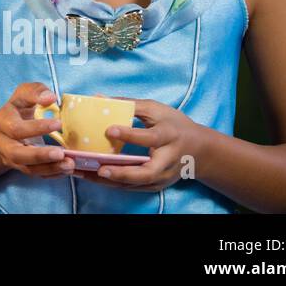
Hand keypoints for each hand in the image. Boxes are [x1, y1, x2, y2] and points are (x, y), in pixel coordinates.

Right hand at [0, 82, 75, 178]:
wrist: (11, 123)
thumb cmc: (21, 106)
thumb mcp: (26, 92)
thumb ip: (37, 91)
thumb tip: (50, 98)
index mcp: (2, 121)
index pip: (16, 128)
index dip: (37, 127)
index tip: (59, 123)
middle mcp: (2, 142)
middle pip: (17, 154)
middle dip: (40, 155)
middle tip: (61, 153)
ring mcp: (10, 157)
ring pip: (27, 168)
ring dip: (49, 168)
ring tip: (70, 164)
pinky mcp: (21, 167)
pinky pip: (36, 174)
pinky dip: (52, 173)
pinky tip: (67, 169)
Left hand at [72, 97, 206, 191]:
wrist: (200, 151)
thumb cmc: (175, 125)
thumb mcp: (157, 110)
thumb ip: (129, 104)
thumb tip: (99, 98)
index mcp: (169, 136)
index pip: (150, 138)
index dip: (130, 135)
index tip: (109, 130)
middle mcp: (168, 160)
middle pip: (147, 172)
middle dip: (123, 173)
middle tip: (100, 169)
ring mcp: (163, 176)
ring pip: (136, 184)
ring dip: (110, 181)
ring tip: (85, 174)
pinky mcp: (157, 185)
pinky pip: (133, 187)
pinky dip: (113, 184)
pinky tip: (92, 178)